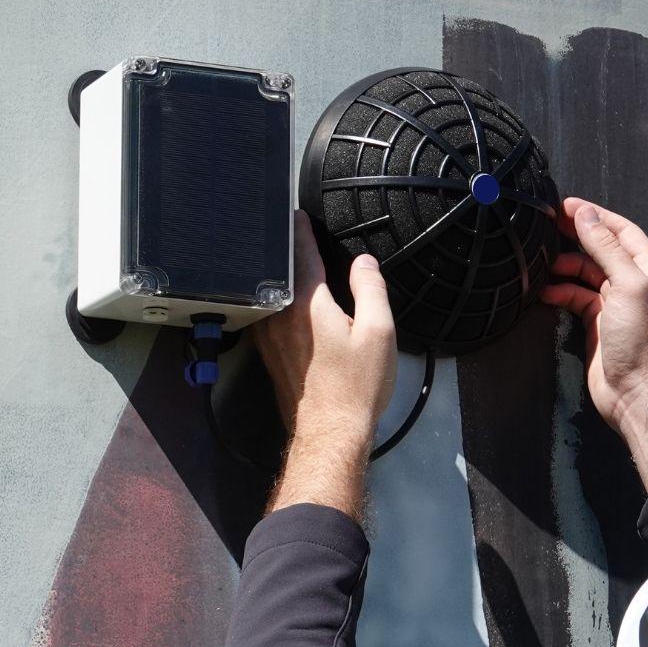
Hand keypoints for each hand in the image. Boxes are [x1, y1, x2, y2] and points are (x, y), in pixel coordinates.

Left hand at [254, 211, 397, 514]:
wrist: (330, 432)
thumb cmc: (357, 387)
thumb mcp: (379, 332)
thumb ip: (370, 289)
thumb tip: (363, 263)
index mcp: (308, 304)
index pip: (300, 254)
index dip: (299, 230)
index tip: (296, 214)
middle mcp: (280, 316)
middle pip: (281, 271)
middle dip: (287, 249)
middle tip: (291, 230)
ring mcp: (269, 336)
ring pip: (272, 293)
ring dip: (279, 274)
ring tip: (288, 259)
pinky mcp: (268, 354)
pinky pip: (269, 313)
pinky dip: (276, 298)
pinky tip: (287, 299)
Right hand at [540, 197, 647, 430]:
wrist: (635, 390)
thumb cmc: (640, 341)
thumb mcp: (626, 285)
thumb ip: (606, 248)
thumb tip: (587, 216)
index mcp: (646, 270)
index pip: (621, 231)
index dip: (595, 216)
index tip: (567, 207)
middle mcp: (631, 284)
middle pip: (601, 249)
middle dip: (577, 236)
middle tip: (549, 227)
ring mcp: (613, 305)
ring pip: (585, 274)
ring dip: (564, 267)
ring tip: (544, 263)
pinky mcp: (596, 324)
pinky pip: (575, 299)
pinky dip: (560, 293)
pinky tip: (546, 292)